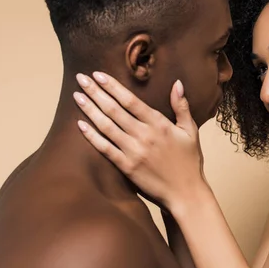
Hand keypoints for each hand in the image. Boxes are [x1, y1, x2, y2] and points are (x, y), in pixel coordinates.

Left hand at [72, 72, 208, 209]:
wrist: (186, 193)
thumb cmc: (189, 161)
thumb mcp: (190, 131)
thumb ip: (181, 106)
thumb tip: (177, 84)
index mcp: (159, 124)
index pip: (131, 101)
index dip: (113, 87)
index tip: (99, 74)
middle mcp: (144, 135)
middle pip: (114, 110)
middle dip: (96, 92)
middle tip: (81, 78)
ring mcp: (133, 151)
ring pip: (106, 126)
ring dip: (90, 110)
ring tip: (77, 96)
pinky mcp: (126, 167)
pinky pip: (105, 148)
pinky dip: (91, 136)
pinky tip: (80, 125)